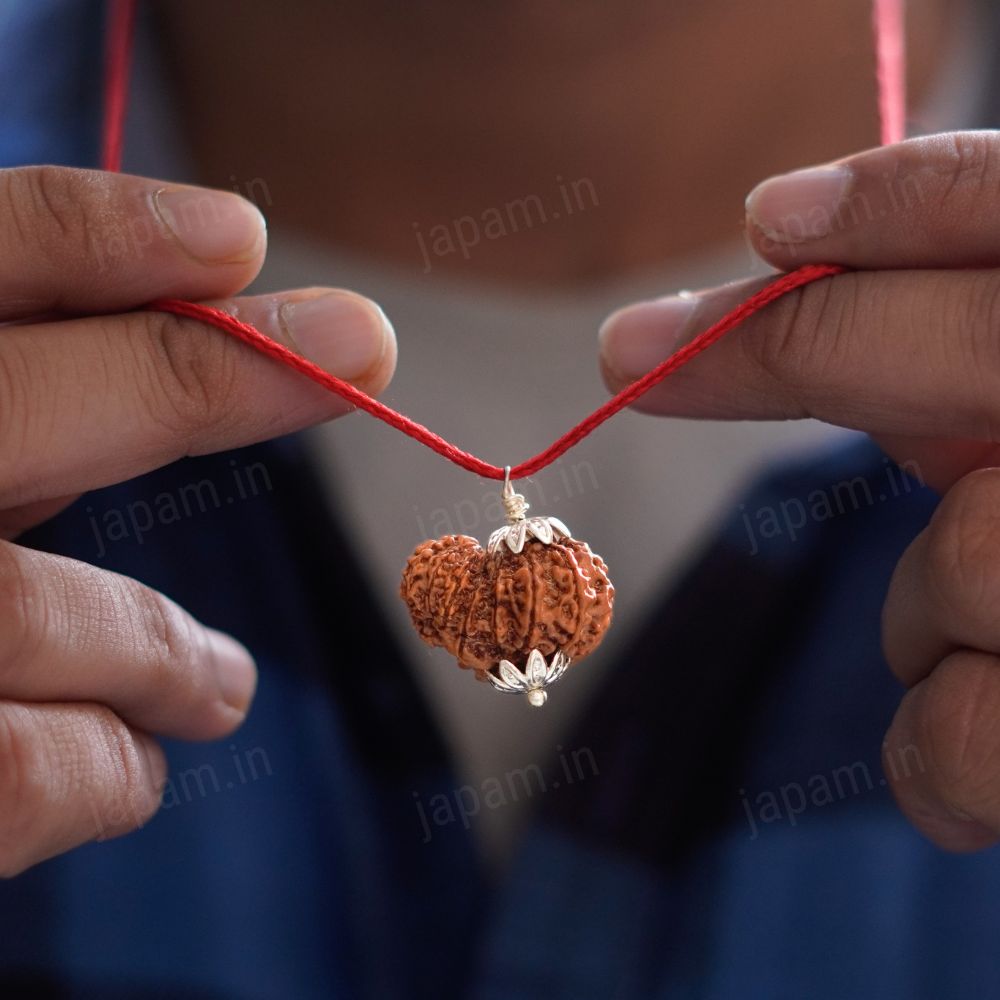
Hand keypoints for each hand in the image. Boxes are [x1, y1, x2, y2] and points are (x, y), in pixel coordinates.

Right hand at [0, 166, 395, 874]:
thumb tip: (205, 357)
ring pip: (35, 618)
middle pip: (17, 405)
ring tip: (222, 689)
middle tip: (366, 340)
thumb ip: (25, 416)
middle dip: (203, 370)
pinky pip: (39, 770)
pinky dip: (114, 769)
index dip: (91, 239)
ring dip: (164, 657)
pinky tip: (131, 765)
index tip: (240, 234)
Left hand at [597, 130, 999, 851]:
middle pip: (940, 347)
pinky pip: (963, 736)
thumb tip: (786, 255)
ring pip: (960, 568)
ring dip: (929, 614)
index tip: (765, 217)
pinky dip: (935, 753)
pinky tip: (969, 734)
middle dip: (769, 346)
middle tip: (626, 349)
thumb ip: (957, 355)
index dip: (896, 204)